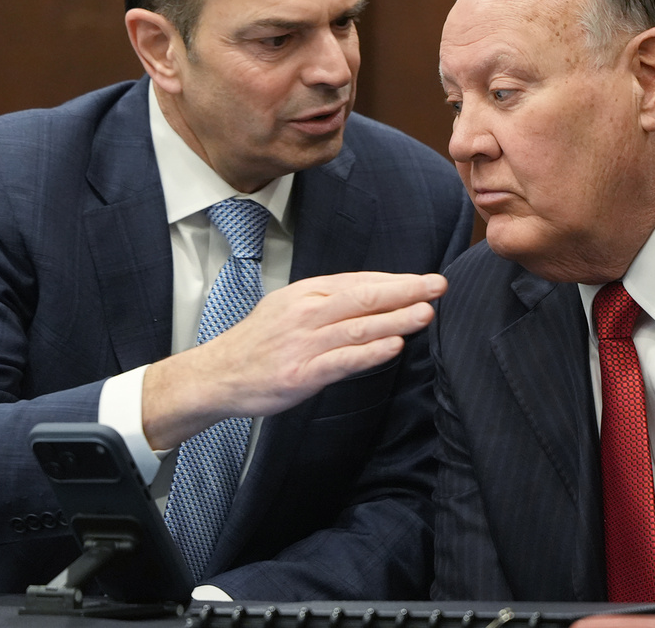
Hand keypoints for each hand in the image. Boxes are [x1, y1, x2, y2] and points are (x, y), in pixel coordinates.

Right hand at [142, 271, 447, 448]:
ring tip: (426, 313)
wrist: (217, 375)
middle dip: (405, 290)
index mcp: (305, 294)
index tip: (424, 280)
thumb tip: (374, 297)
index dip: (394, 281)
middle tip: (437, 285)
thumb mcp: (289, 308)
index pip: (358, 282)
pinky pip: (343, 360)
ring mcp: (304, 343)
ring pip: (358, 327)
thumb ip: (329, 303)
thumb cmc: (259, 342)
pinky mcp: (301, 374)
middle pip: (363, 297)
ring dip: (396, 319)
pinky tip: (395, 345)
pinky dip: (371, 353)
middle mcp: (306, 313)